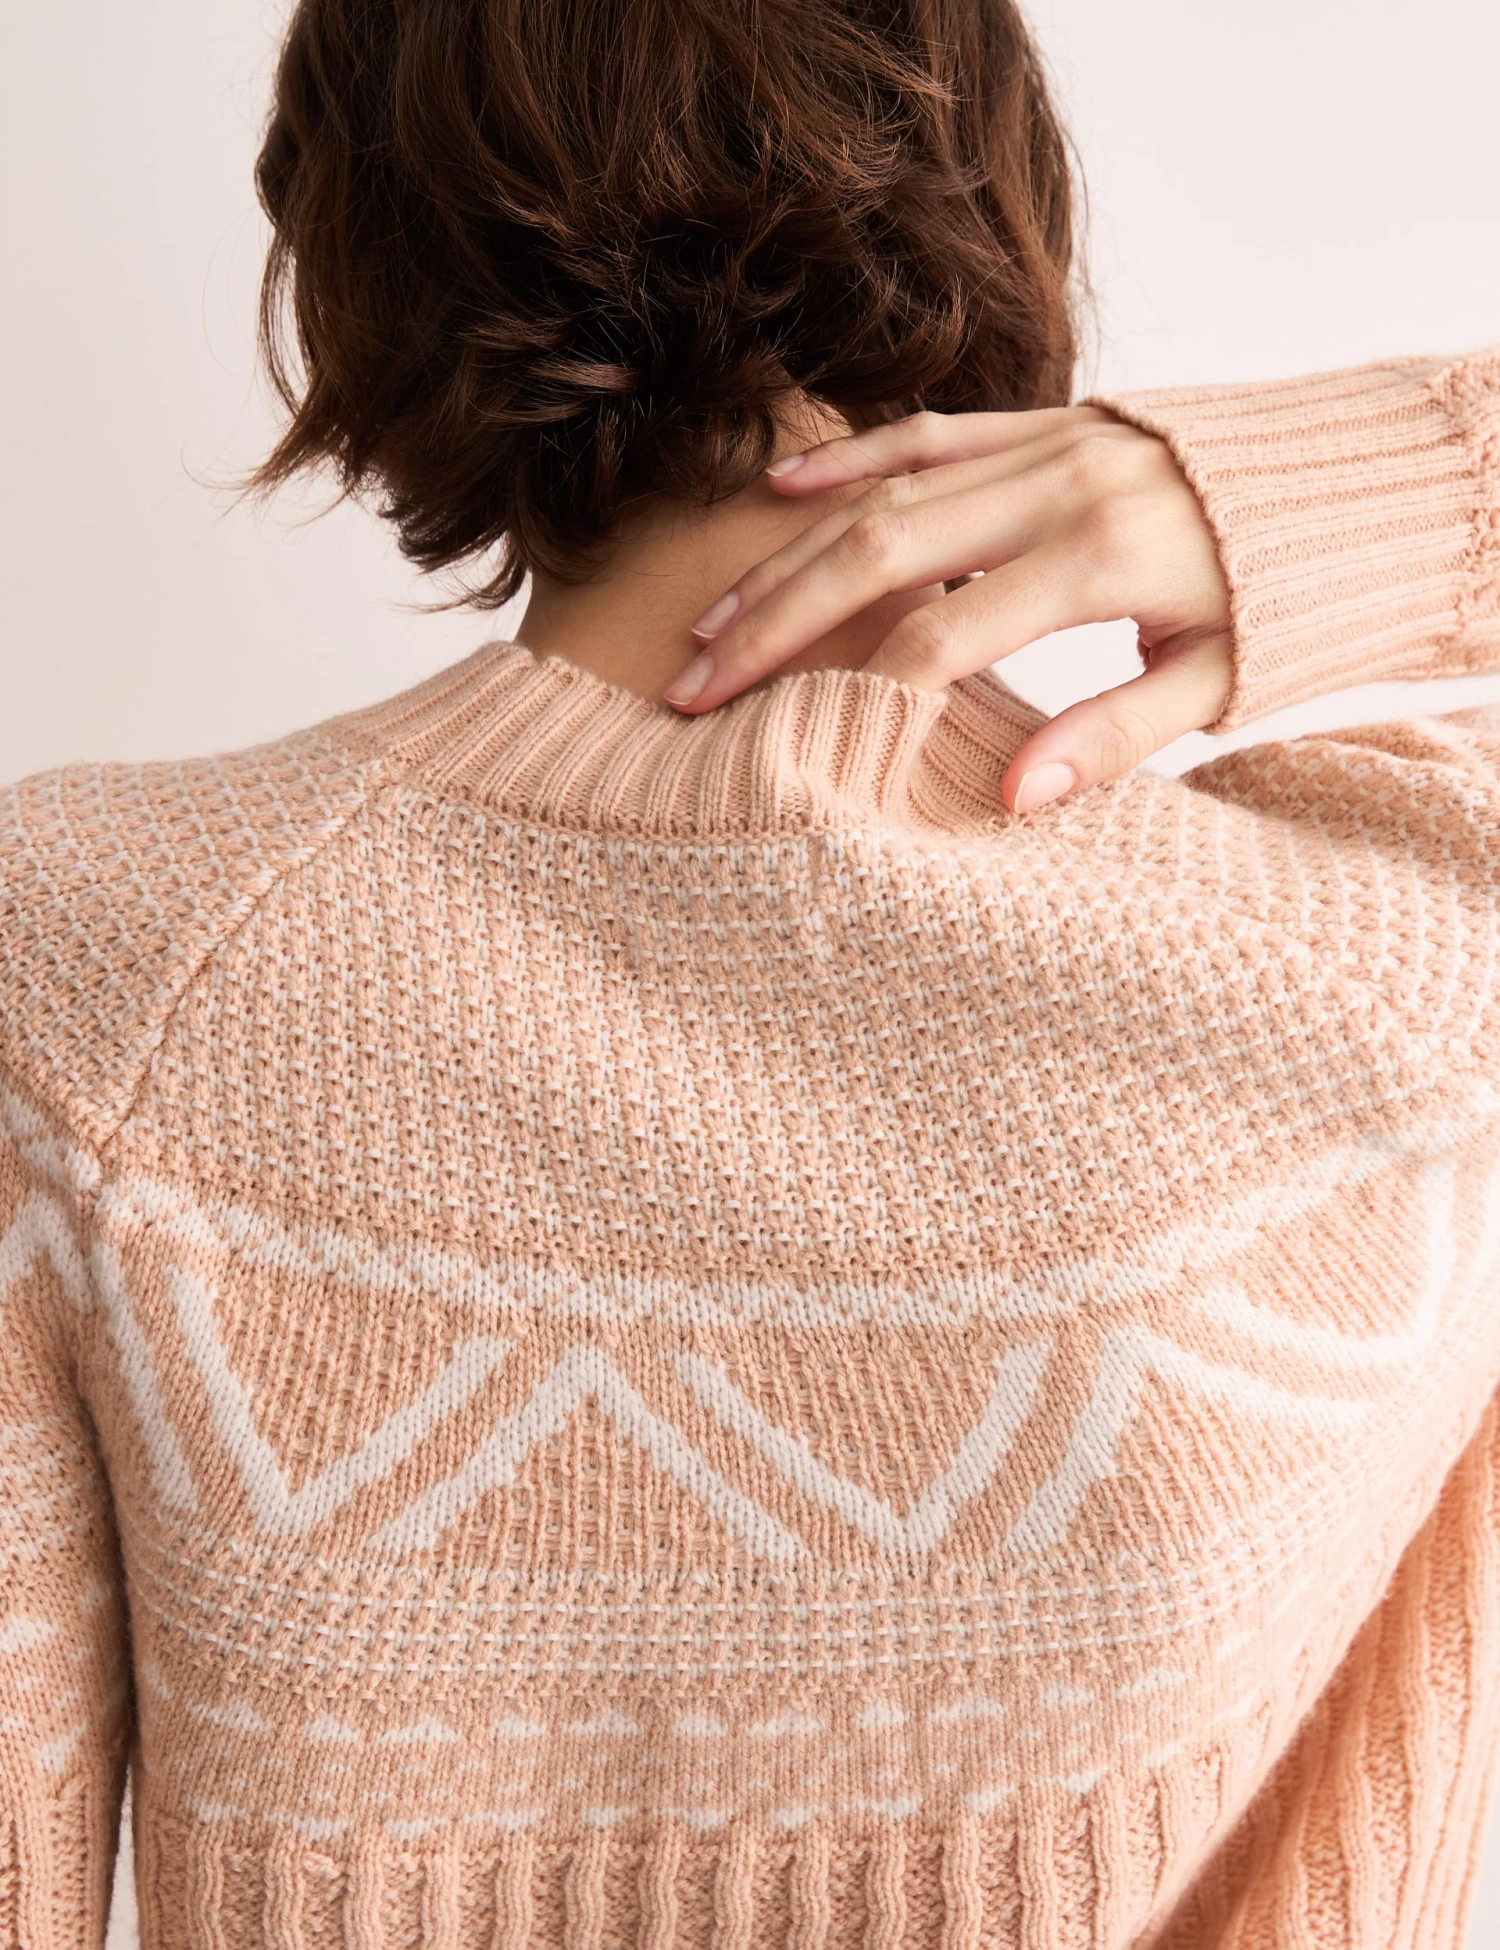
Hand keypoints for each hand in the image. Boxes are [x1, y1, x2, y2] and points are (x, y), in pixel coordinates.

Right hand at [663, 407, 1233, 812]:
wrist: (1342, 482)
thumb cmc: (1279, 600)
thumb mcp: (1215, 683)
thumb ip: (1113, 735)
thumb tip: (1013, 798)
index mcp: (1101, 560)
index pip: (943, 635)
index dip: (856, 690)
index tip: (781, 738)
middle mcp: (1059, 486)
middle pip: (881, 555)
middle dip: (777, 622)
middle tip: (695, 680)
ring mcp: (1046, 442)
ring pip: (886, 494)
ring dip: (789, 556)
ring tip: (712, 618)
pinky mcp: (1043, 419)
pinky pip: (928, 431)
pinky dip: (848, 458)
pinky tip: (776, 491)